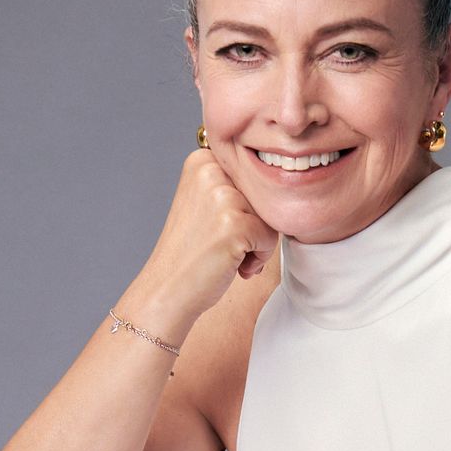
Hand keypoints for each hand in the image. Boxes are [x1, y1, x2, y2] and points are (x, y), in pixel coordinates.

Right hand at [137, 149, 279, 323]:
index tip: (218, 225)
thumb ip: (234, 185)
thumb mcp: (205, 202)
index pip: (252, 178)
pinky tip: (231, 265)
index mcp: (202, 160)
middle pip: (263, 196)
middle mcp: (211, 171)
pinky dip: (258, 258)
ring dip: (256, 243)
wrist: (167, 290)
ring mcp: (222, 196)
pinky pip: (270, 238)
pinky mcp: (235, 223)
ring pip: (269, 217)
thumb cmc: (190, 252)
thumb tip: (283, 179)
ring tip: (226, 255)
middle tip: (222, 244)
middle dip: (252, 226)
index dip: (243, 208)